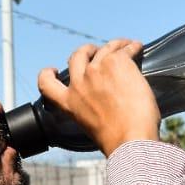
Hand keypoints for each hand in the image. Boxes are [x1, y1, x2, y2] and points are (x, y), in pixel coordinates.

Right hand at [37, 39, 160, 156]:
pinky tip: (138, 48)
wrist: (130, 137)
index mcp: (69, 103)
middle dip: (86, 50)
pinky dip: (132, 47)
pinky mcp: (117, 62)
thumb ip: (88, 109)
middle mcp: (79, 83)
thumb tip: (104, 101)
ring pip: (104, 48)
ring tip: (126, 46)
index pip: (46, 83)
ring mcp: (97, 70)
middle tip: (98, 51)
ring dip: (116, 45)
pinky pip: (125, 49)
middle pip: (77, 55)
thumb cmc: (116, 139)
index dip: (47, 73)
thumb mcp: (89, 125)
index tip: (54, 69)